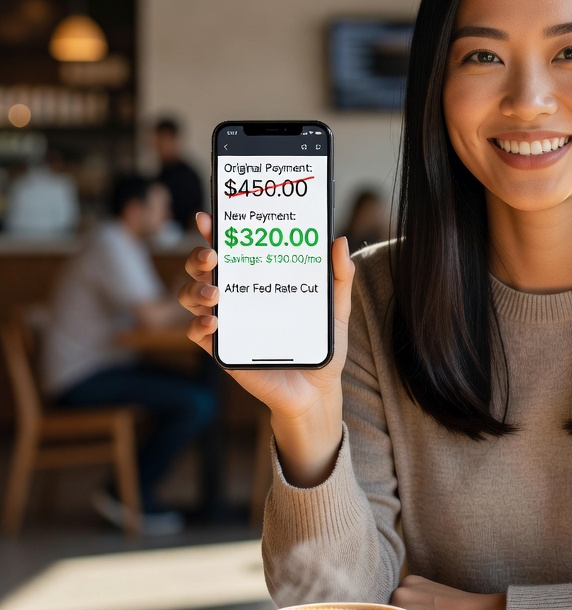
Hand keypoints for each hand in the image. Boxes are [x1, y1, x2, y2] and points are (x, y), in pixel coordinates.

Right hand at [178, 212, 355, 484]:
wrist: (318, 390)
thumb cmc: (322, 345)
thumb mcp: (337, 309)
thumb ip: (340, 276)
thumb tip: (340, 240)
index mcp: (260, 281)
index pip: (232, 250)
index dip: (214, 232)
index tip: (209, 218)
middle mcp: (238, 297)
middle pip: (203, 269)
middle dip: (198, 257)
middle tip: (213, 256)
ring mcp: (226, 323)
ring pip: (191, 297)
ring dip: (195, 290)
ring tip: (216, 295)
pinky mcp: (222, 350)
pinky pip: (196, 333)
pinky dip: (198, 324)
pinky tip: (213, 323)